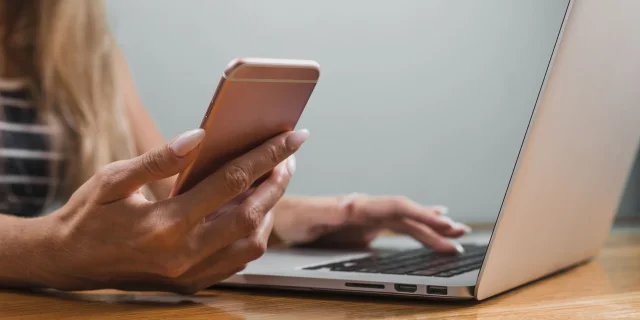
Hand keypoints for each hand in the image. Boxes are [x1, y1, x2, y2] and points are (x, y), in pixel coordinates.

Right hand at [38, 128, 307, 293]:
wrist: (67, 262)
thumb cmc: (89, 215)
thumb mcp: (114, 179)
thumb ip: (159, 159)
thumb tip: (200, 136)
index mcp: (165, 223)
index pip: (231, 182)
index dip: (266, 156)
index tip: (292, 137)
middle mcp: (184, 253)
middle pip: (251, 214)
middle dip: (278, 182)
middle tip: (288, 157)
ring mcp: (190, 272)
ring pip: (252, 243)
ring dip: (270, 210)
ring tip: (272, 181)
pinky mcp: (192, 283)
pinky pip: (238, 260)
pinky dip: (253, 234)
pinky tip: (252, 211)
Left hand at [273, 193, 469, 253]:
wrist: (283, 216)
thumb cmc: (294, 217)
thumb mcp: (310, 217)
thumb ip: (332, 211)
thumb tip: (354, 204)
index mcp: (359, 205)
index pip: (398, 208)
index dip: (422, 214)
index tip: (443, 223)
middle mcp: (368, 208)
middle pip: (408, 214)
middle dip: (434, 224)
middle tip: (460, 234)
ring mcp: (369, 217)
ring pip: (406, 221)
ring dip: (430, 227)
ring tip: (455, 233)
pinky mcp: (366, 226)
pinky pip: (397, 226)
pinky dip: (417, 227)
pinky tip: (430, 226)